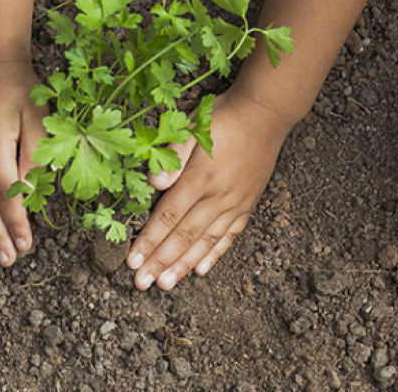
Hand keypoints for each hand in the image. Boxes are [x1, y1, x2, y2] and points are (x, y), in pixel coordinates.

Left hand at [126, 91, 293, 289]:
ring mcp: (235, 203)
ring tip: (165, 284)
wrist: (265, 113)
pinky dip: (214, 254)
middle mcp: (218, 196)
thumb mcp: (192, 127)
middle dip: (160, 262)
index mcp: (200, 178)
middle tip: (141, 284)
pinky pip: (229, 236)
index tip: (132, 261)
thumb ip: (172, 155)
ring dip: (184, 265)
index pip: (169, 217)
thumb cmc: (222, 117)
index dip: (149, 241)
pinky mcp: (247, 204)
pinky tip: (201, 270)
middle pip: (184, 236)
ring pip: (206, 242)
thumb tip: (154, 182)